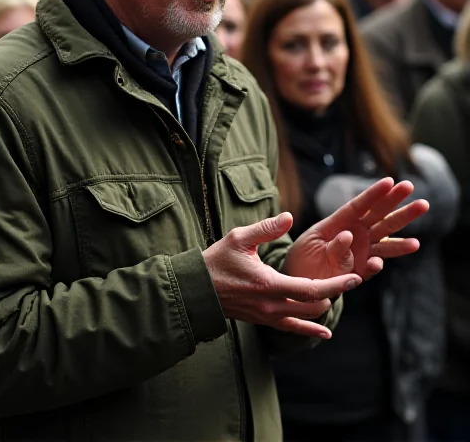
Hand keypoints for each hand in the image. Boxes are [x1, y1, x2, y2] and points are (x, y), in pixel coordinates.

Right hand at [203, 212, 360, 338]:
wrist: (197, 290)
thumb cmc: (216, 261)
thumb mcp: (239, 238)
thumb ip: (267, 228)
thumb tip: (290, 217)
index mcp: (268, 284)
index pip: (311, 289)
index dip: (336, 284)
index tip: (354, 278)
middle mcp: (271, 305)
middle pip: (313, 306)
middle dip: (335, 293)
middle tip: (353, 280)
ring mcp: (266, 316)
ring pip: (304, 319)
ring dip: (324, 308)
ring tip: (339, 296)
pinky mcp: (262, 320)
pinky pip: (291, 329)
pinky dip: (309, 330)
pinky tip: (324, 333)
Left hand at [283, 177, 428, 281]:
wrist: (298, 280)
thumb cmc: (304, 255)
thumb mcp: (311, 244)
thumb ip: (332, 244)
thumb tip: (348, 237)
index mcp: (341, 220)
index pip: (360, 204)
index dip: (374, 193)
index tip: (390, 181)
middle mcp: (356, 233)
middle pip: (379, 216)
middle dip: (396, 203)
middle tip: (411, 187)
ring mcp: (362, 252)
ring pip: (385, 241)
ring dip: (402, 240)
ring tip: (416, 243)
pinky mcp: (361, 271)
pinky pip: (371, 268)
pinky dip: (376, 266)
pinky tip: (378, 262)